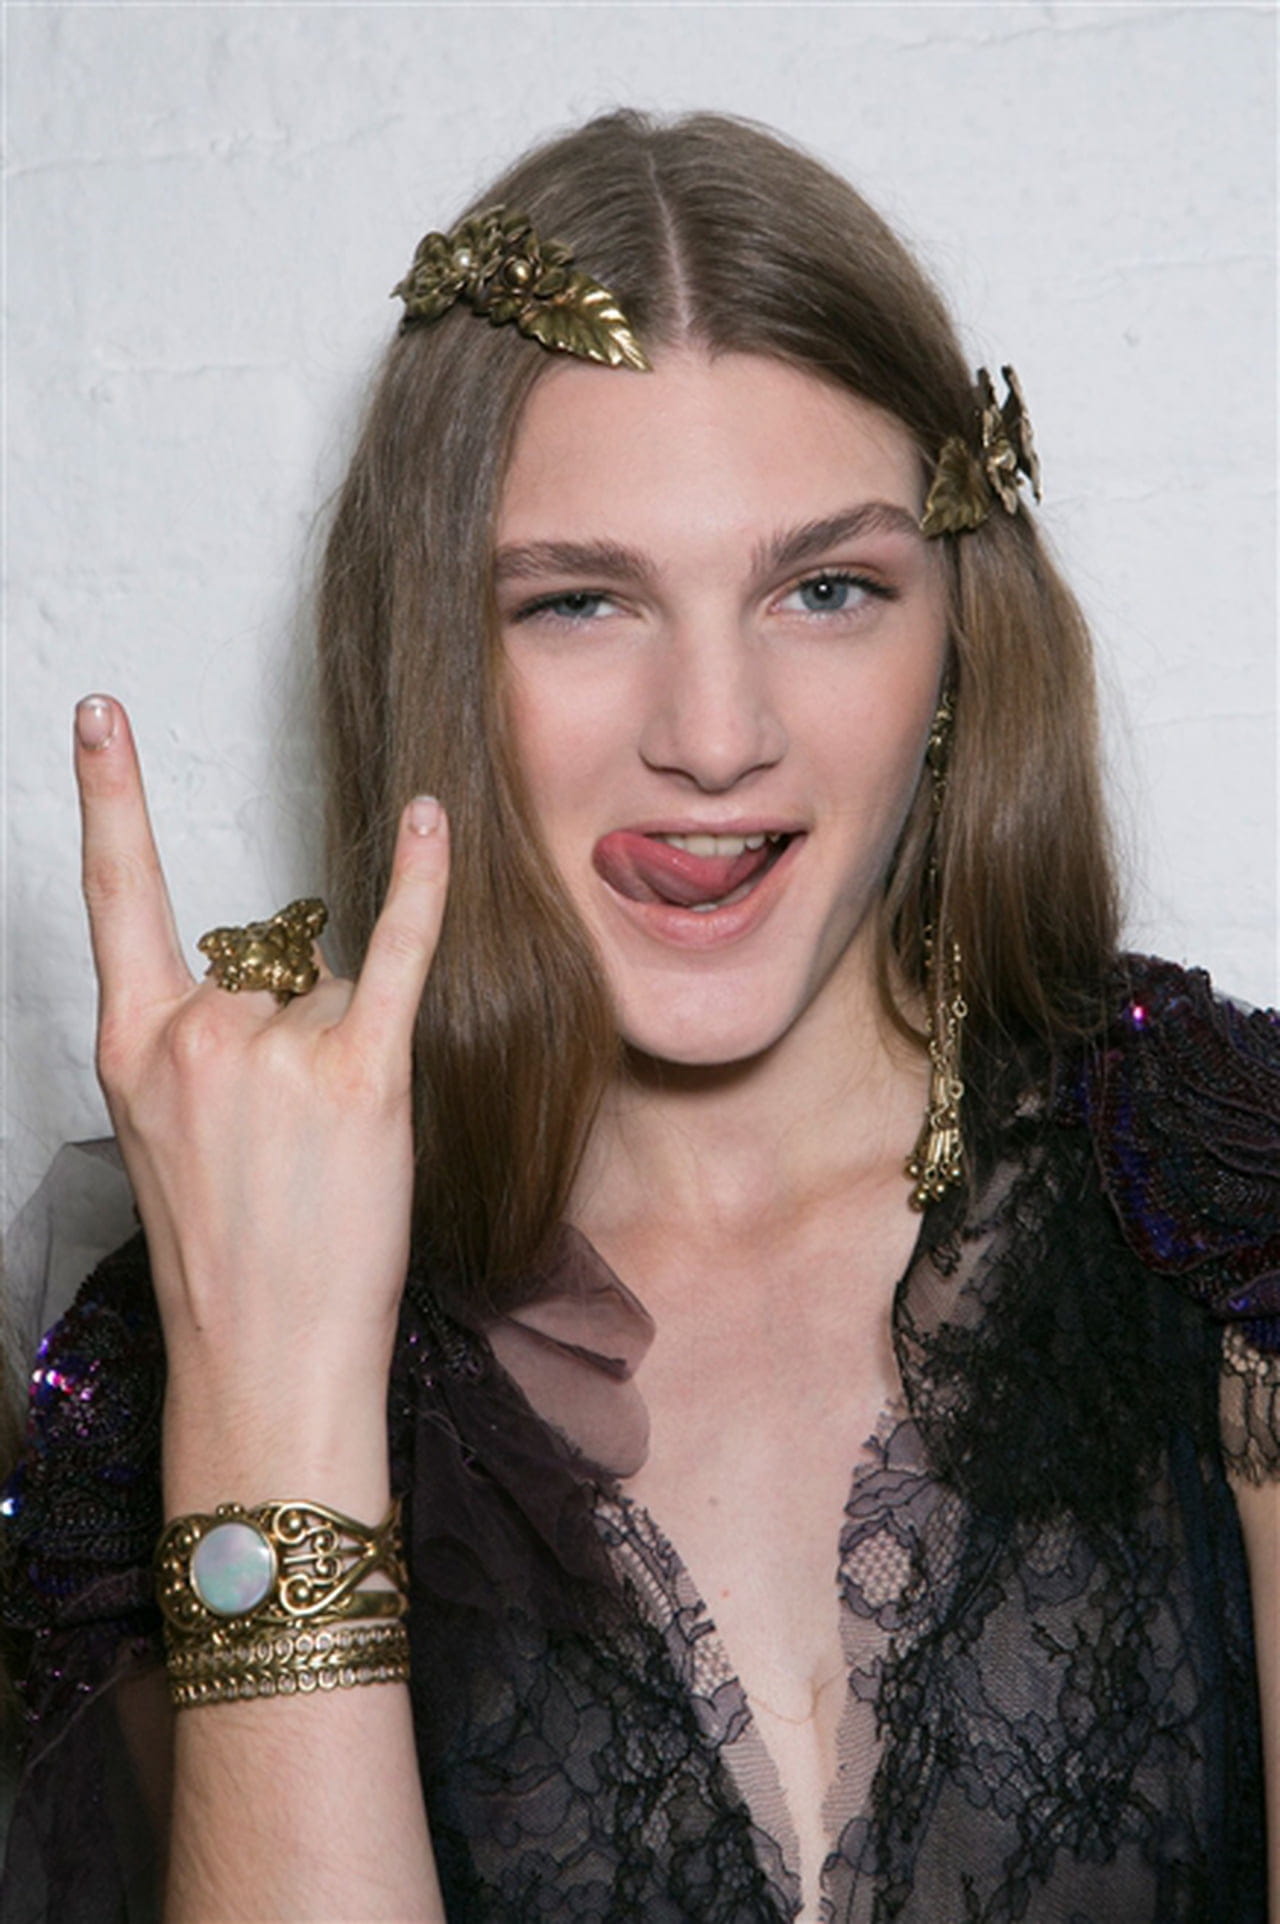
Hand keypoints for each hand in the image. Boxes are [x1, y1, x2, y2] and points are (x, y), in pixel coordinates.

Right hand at [74, 694, 448, 1512]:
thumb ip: (199, 1043)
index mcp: (132, 1044)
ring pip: (332, 988)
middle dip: (292, 1033)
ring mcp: (274, 1053)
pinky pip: (396, 956)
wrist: (266, 1359)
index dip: (109, 798)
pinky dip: (422, 888)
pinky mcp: (360, 1077)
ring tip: (328, 1153)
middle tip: (287, 1142)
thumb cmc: (228, 1255)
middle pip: (271, 964)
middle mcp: (196, 1034)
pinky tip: (429, 822)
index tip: (100, 715)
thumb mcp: (165, 1137)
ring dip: (345, 1052)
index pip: (116, 897)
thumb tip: (279, 983)